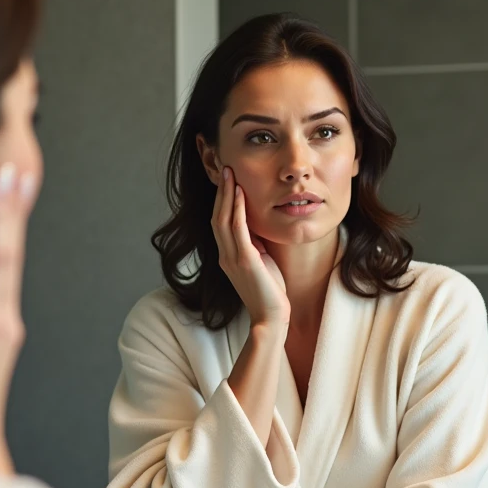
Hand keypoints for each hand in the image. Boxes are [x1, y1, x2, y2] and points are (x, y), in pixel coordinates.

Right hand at [211, 166, 288, 328]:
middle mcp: (225, 255)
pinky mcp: (245, 260)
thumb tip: (257, 226)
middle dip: (220, 192)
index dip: (221, 201)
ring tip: (230, 174)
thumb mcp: (260, 262)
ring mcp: (233, 258)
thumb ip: (254, 245)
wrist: (271, 317)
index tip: (227, 181)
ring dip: (226, 195)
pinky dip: (237, 209)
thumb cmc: (270, 291)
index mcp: (228, 256)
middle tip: (225, 169)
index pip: (219, 222)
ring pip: (222, 219)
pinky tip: (240, 193)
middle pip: (216, 216)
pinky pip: (237, 229)